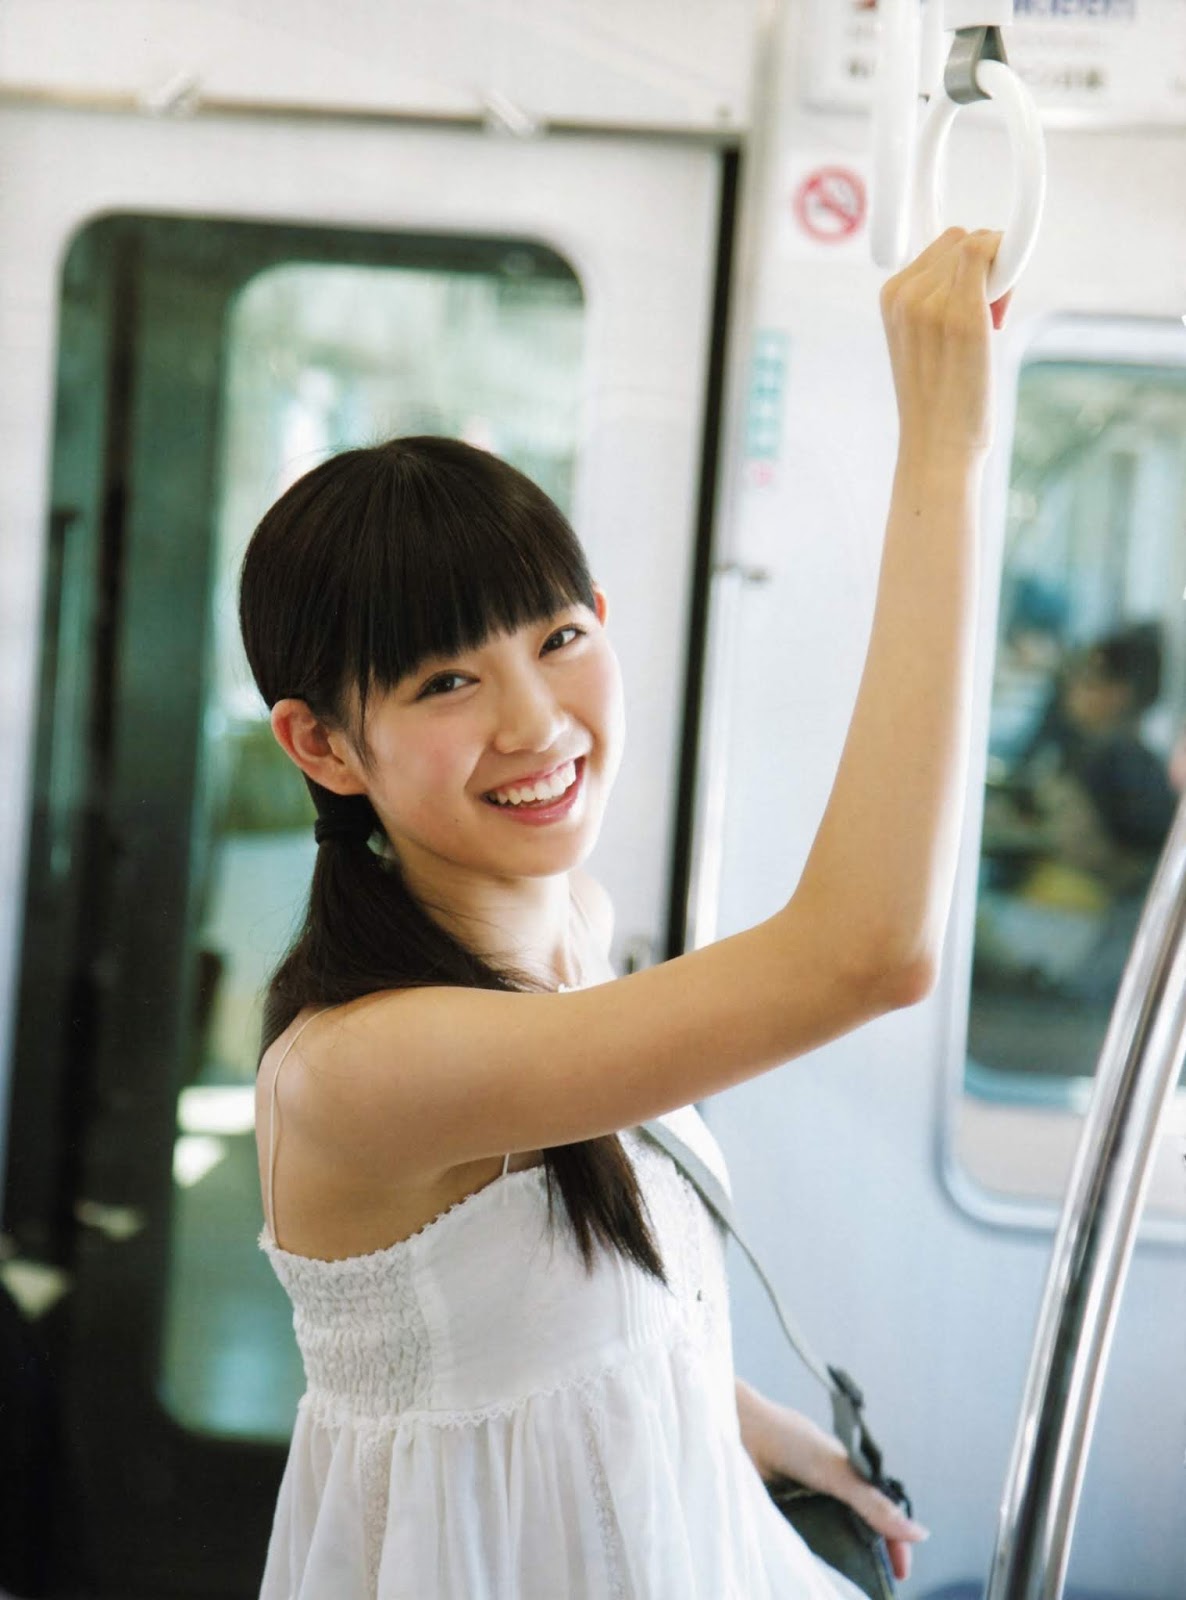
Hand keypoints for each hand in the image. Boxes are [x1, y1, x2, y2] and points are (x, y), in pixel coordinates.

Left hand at [742, 1394, 929, 1582]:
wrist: (740, 1430)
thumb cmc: (789, 1439)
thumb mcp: (838, 1472)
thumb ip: (874, 1505)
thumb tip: (919, 1533)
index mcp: (848, 1476)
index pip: (879, 1515)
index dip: (893, 1542)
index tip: (900, 1572)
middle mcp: (829, 1491)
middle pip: (858, 1530)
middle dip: (870, 1556)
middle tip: (876, 1584)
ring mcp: (805, 1503)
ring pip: (831, 1539)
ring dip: (839, 1558)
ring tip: (847, 1583)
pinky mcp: (783, 1514)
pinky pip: (803, 1542)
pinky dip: (811, 1556)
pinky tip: (816, 1570)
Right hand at [880, 227, 1007, 459]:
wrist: (936, 445)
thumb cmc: (938, 398)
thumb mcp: (921, 340)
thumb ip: (936, 298)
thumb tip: (983, 258)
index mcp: (891, 297)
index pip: (941, 246)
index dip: (966, 265)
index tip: (977, 300)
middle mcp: (905, 293)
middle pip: (961, 240)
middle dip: (983, 265)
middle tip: (988, 316)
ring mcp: (932, 302)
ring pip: (979, 246)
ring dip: (999, 275)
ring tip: (989, 327)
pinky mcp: (963, 314)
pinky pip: (988, 251)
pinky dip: (1009, 259)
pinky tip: (1005, 302)